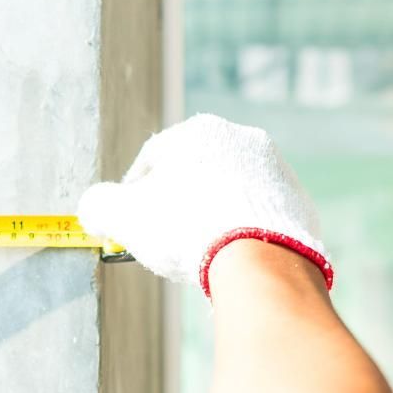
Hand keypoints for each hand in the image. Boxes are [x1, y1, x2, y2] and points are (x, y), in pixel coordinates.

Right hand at [78, 114, 331, 296]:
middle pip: (197, 175)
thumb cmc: (184, 229)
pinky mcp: (299, 204)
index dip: (135, 193)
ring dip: (213, 218)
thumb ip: (99, 205)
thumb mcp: (122, 216)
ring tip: (200, 254)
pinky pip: (260, 219)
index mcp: (199, 131)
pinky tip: (233, 260)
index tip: (131, 223)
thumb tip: (93, 207)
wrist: (258, 260)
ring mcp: (276, 171)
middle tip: (166, 241)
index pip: (154, 159)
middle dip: (179, 205)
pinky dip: (244, 235)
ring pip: (231, 196)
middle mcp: (242, 140)